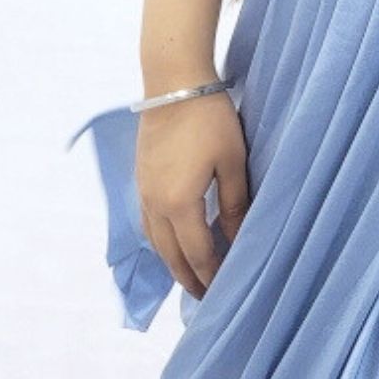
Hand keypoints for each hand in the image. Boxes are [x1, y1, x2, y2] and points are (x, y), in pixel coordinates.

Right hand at [135, 91, 249, 301]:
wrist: (173, 82)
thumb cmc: (209, 119)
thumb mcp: (232, 162)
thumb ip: (235, 205)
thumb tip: (239, 240)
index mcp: (179, 205)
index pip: (198, 255)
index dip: (213, 276)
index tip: (228, 292)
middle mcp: (155, 205)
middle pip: (172, 256)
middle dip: (191, 279)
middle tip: (209, 297)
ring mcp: (143, 192)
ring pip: (156, 243)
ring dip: (174, 263)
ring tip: (193, 276)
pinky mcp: (140, 179)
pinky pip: (149, 224)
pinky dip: (162, 242)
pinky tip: (174, 241)